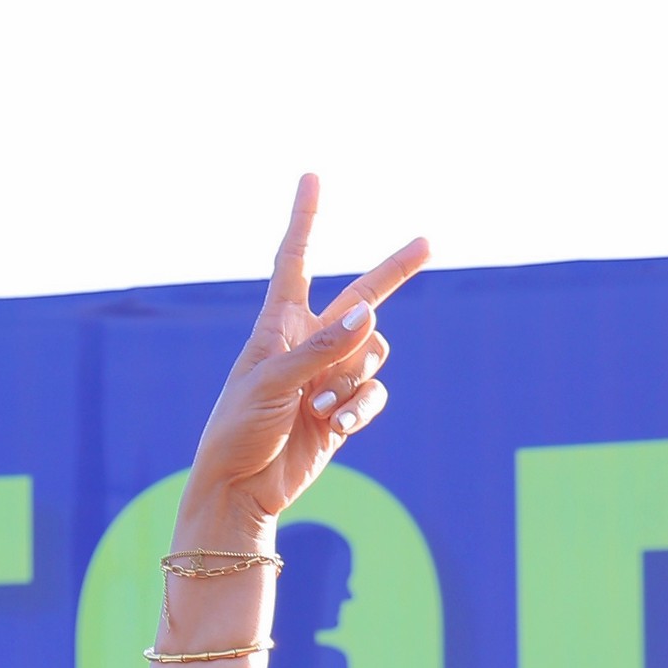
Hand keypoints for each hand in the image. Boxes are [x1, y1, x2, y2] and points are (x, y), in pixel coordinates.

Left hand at [175, 175, 428, 542]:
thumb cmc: (239, 431)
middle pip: (362, 297)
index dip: (305, 219)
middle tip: (428, 243)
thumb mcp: (272, 383)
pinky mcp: (342, 411)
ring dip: (352, 380)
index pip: (295, 261)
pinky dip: (358, 409)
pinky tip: (335, 427)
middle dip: (395, 271)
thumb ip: (322, 347)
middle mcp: (308, 343)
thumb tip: (370, 313)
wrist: (240, 489)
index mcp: (278, 325)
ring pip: (372, 355)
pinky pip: (372, 395)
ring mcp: (329, 377)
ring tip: (317, 408)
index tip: (311, 177)